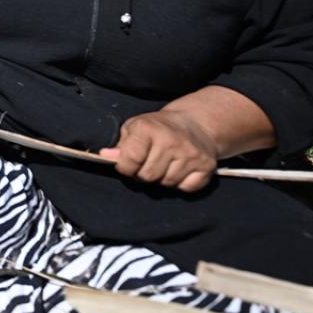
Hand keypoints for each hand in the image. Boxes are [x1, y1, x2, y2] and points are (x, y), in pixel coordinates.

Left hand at [100, 110, 218, 191]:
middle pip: (148, 176)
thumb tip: (105, 156)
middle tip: (147, 165)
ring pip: (166, 183)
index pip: (130, 159)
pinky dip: (180, 184)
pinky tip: (179, 169)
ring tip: (164, 165)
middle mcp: (171, 140)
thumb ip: (120, 144)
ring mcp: (191, 153)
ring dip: (161, 179)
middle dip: (143, 175)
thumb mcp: (134, 128)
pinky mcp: (206, 165)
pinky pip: (186, 188)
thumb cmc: (157, 128)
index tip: (127, 164)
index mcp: (148, 128)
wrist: (196, 124)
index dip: (125, 167)